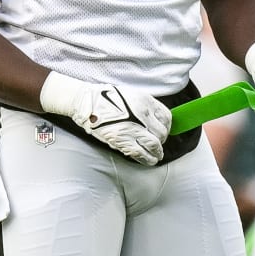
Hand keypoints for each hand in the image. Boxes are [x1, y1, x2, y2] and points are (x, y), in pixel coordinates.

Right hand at [40, 72, 169, 165]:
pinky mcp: (122, 141)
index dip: (167, 126)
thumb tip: (155, 120)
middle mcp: (142, 115)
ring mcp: (133, 129)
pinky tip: (149, 160)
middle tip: (159, 144)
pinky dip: (147, 159)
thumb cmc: (105, 97)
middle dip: (162, 140)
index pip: (166, 117)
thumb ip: (145, 107)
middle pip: (161, 133)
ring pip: (154, 146)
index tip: (165, 130)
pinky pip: (140, 153)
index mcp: (145, 101)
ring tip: (157, 156)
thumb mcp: (132, 95)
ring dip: (157, 153)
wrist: (87, 103)